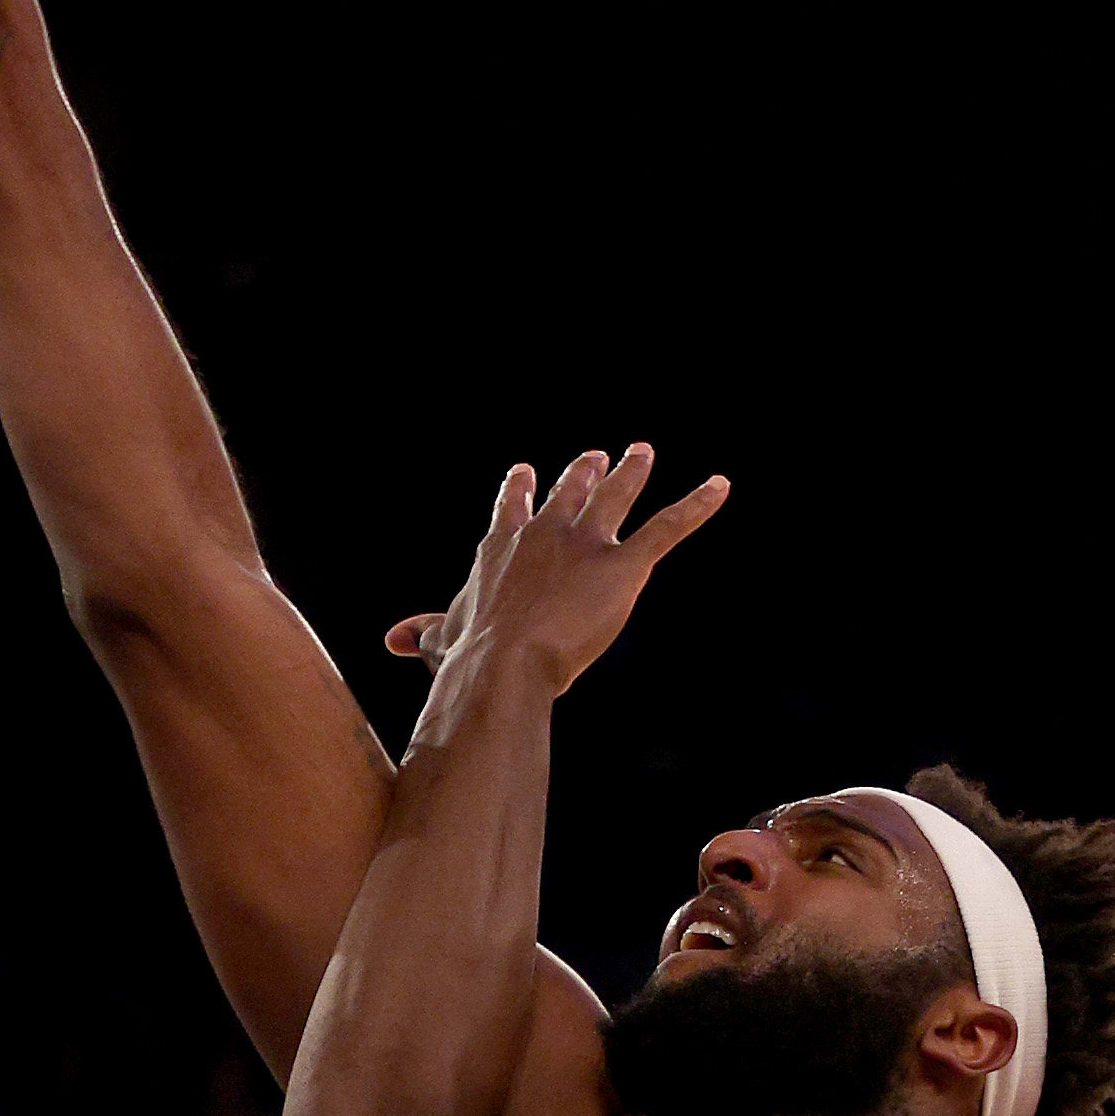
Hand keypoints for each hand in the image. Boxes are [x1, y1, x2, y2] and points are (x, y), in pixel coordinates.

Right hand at [389, 445, 727, 693]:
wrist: (502, 663)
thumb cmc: (470, 655)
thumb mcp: (442, 639)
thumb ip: (425, 631)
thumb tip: (394, 638)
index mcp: (501, 546)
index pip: (511, 506)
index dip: (519, 489)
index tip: (523, 471)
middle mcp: (544, 531)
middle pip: (567, 490)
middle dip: (583, 470)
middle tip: (597, 454)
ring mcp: (586, 543)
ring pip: (615, 495)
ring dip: (631, 472)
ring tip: (641, 452)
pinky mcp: (626, 563)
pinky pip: (669, 526)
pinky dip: (698, 504)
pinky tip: (721, 486)